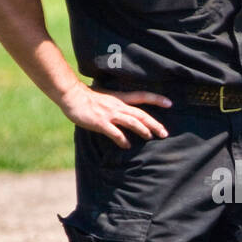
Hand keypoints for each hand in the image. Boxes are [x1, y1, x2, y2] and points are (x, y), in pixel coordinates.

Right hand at [57, 82, 171, 146]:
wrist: (72, 96)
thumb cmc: (88, 98)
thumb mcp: (107, 97)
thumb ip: (118, 104)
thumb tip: (127, 111)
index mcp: (120, 98)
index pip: (142, 96)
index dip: (157, 99)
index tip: (170, 103)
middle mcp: (118, 105)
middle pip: (141, 113)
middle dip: (154, 123)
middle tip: (165, 133)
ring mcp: (110, 114)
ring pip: (132, 121)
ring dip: (143, 130)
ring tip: (150, 137)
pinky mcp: (100, 123)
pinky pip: (115, 133)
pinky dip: (122, 140)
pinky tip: (126, 145)